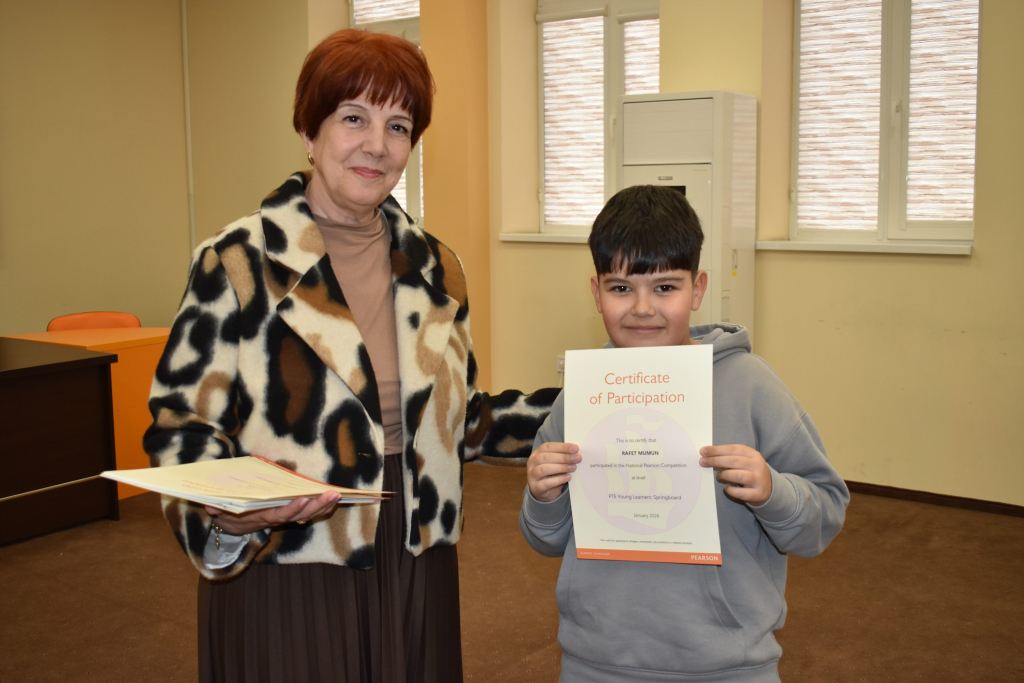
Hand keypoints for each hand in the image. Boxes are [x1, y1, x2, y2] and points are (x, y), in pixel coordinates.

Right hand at [205, 491, 341, 534]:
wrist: (232, 525)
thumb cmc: (228, 512)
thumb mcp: (219, 511)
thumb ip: (216, 508)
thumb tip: (210, 507)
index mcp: (262, 517)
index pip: (280, 514)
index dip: (293, 508)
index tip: (304, 498)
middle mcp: (277, 519)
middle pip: (300, 515)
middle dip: (317, 505)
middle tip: (332, 494)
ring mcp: (285, 518)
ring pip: (308, 515)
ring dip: (323, 506)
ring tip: (336, 494)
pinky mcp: (291, 514)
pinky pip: (310, 513)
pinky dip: (322, 507)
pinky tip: (333, 499)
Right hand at [527, 442, 580, 502]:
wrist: (544, 491)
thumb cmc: (552, 474)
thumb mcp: (557, 463)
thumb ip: (564, 457)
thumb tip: (577, 453)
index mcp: (537, 453)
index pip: (548, 447)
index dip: (562, 446)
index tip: (575, 448)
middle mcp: (532, 462)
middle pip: (546, 457)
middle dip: (563, 457)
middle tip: (577, 458)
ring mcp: (532, 475)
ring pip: (544, 469)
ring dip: (561, 467)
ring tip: (573, 468)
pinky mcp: (535, 487)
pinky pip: (546, 483)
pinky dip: (559, 480)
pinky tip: (568, 477)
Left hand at [699, 445, 772, 505]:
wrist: (769, 489)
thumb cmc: (750, 472)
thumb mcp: (745, 461)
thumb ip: (730, 457)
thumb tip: (708, 455)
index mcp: (754, 455)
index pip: (734, 449)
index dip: (717, 449)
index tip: (703, 451)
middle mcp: (758, 466)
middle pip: (734, 461)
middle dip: (716, 460)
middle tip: (702, 462)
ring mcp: (759, 480)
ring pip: (738, 475)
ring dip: (724, 474)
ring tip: (719, 476)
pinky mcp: (758, 494)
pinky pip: (741, 493)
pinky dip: (731, 490)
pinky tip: (727, 487)